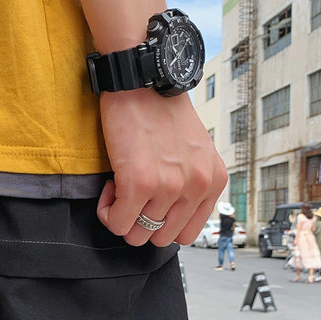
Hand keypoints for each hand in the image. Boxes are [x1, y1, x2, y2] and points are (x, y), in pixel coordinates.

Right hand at [96, 88, 226, 246]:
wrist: (142, 80)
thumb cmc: (161, 109)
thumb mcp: (193, 150)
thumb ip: (190, 182)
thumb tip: (165, 215)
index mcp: (214, 181)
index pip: (186, 233)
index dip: (161, 224)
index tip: (148, 204)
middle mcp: (197, 186)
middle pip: (161, 238)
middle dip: (140, 223)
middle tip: (130, 196)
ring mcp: (169, 187)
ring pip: (136, 235)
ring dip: (121, 216)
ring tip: (118, 188)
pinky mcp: (139, 183)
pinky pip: (116, 222)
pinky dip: (106, 210)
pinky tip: (109, 185)